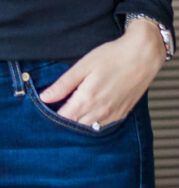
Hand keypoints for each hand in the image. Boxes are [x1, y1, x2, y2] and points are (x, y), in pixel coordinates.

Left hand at [38, 22, 165, 126]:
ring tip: (71, 113)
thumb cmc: (112, 57)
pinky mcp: (121, 115)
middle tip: (57, 112)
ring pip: (90, 130)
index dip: (52, 117)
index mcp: (87, 99)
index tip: (45, 111)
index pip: (64, 119)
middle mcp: (100, 112)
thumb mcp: (83, 66)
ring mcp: (112, 116)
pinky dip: (93, 125)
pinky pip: (103, 128)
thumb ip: (63, 84)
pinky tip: (89, 115)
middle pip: (76, 127)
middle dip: (64, 122)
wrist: (142, 57)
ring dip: (79, 125)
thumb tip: (44, 97)